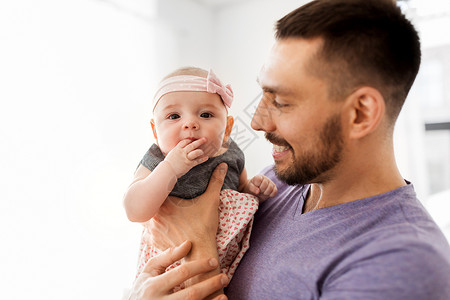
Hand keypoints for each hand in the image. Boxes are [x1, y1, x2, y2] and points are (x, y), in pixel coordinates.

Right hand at [128, 241, 227, 299]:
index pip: (182, 273)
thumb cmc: (143, 288)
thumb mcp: (149, 271)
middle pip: (191, 294)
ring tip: (223, 294)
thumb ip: (167, 256)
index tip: (214, 261)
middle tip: (225, 277)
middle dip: (210, 284)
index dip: (200, 266)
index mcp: (153, 286)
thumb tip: (188, 243)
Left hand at [145, 163, 227, 290]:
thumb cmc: (204, 226)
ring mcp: (152, 230)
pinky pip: (147, 232)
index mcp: (164, 204)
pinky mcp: (153, 241)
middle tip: (163, 198)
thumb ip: (216, 181)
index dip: (160, 187)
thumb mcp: (211, 201)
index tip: (165, 186)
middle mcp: (154, 216)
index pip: (156, 190)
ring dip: (152, 215)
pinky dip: (153, 228)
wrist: (200, 252)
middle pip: (149, 203)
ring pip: (146, 217)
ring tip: (161, 212)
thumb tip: (223, 165)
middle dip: (154, 200)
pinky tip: (161, 226)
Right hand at [165, 138, 208, 177]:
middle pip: (192, 145)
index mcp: (177, 149)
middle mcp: (182, 152)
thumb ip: (177, 151)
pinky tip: (206, 158)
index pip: (185, 142)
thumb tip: (181, 149)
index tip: (193, 139)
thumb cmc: (168, 163)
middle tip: (205, 139)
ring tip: (202, 151)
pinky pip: (197, 161)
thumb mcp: (172, 154)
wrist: (167, 171)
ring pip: (196, 152)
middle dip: (199, 141)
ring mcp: (186, 158)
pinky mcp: (189, 164)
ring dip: (200, 151)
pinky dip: (202, 159)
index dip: (189, 140)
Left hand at [243, 175, 276, 200]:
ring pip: (270, 188)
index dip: (256, 186)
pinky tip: (267, 195)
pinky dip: (271, 195)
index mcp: (259, 177)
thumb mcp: (249, 187)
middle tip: (259, 191)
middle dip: (261, 190)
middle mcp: (265, 178)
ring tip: (263, 193)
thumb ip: (252, 188)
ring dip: (266, 193)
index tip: (255, 188)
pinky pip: (275, 191)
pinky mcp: (274, 187)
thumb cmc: (252, 189)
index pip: (259, 180)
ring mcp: (270, 182)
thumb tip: (258, 191)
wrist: (256, 193)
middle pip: (265, 184)